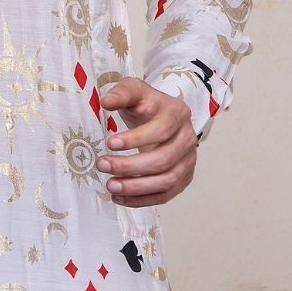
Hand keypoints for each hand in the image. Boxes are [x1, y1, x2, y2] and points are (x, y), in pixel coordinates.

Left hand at [97, 77, 197, 206]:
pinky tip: (120, 198)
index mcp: (178, 113)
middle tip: (102, 165)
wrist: (159, 116)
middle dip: (130, 166)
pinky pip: (165, 195)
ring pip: (167, 180)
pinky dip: (142, 200)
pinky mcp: (183, 178)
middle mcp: (188, 138)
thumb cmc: (146, 104)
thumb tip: (106, 102)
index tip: (109, 143)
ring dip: (136, 187)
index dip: (135, 139)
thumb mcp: (133, 90)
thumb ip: (121, 93)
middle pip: (163, 159)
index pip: (161, 130)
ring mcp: (188, 160)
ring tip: (110, 185)